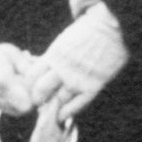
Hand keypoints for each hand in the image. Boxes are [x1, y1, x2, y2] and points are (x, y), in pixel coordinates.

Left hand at [27, 1, 127, 121]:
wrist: (112, 25)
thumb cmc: (88, 31)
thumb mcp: (64, 41)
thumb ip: (53, 57)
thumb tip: (43, 69)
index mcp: (53, 55)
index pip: (31, 77)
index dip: (29, 85)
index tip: (32, 88)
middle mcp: (62, 69)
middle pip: (41, 91)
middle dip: (38, 98)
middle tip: (39, 102)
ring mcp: (77, 78)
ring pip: (58, 100)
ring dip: (53, 107)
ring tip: (52, 109)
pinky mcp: (93, 85)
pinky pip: (77, 105)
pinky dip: (68, 112)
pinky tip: (63, 116)